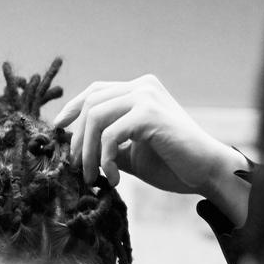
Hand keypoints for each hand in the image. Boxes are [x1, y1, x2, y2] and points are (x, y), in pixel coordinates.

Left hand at [53, 74, 249, 220]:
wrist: (205, 172)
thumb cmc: (174, 165)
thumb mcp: (134, 153)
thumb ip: (111, 145)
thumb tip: (78, 151)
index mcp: (140, 90)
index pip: (96, 91)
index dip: (73, 109)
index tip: (58, 131)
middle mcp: (142, 86)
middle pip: (91, 104)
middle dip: (77, 139)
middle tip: (77, 169)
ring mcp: (146, 96)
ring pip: (96, 118)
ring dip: (87, 152)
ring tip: (93, 177)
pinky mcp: (148, 114)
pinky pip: (110, 134)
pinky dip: (105, 159)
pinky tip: (115, 178)